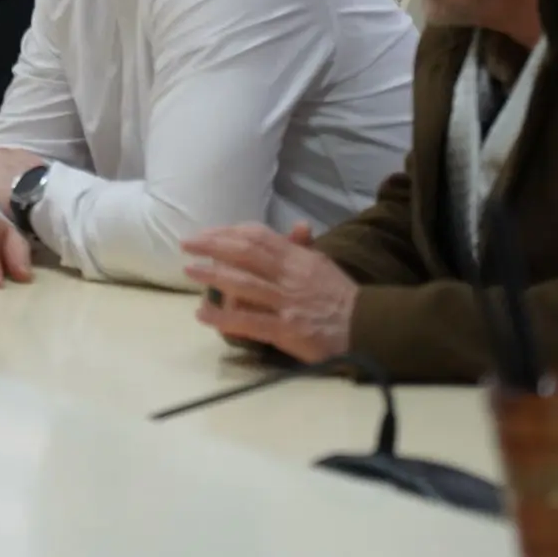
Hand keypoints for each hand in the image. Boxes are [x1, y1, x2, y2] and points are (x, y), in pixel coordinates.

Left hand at [181, 222, 355, 362]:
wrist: (370, 330)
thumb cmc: (342, 300)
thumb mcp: (324, 267)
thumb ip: (304, 249)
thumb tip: (297, 226)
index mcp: (299, 259)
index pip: (259, 237)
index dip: (229, 232)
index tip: (207, 233)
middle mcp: (290, 276)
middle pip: (246, 253)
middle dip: (213, 246)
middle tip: (187, 244)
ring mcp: (287, 303)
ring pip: (244, 284)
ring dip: (213, 276)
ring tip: (189, 271)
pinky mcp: (287, 329)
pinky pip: (249, 322)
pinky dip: (223, 318)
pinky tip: (203, 315)